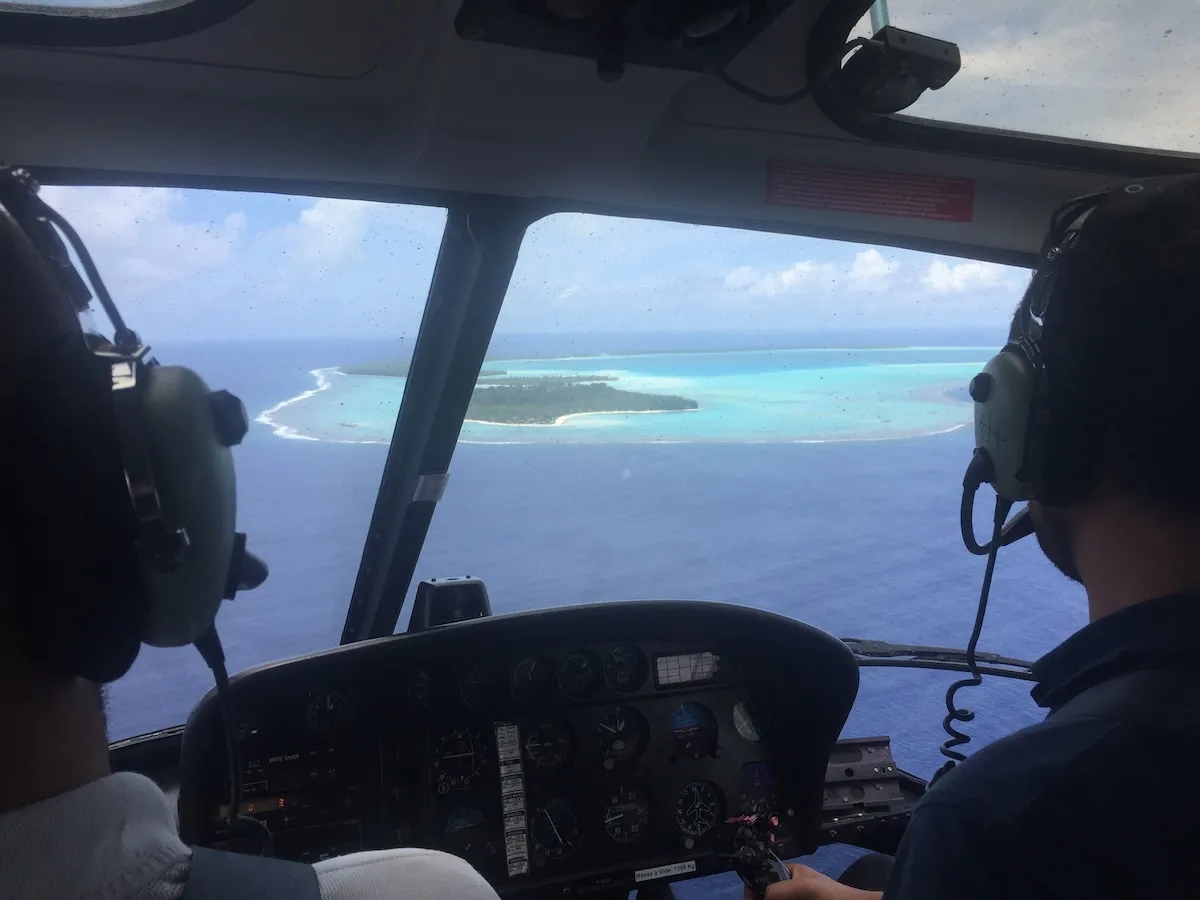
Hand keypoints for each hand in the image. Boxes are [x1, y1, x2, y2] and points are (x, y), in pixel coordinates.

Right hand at [743, 864, 882, 899]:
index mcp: (790, 873)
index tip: (748, 896)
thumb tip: (761, 897)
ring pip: (774, 899)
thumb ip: (779, 888)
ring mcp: (795, 899)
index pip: (763, 875)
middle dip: (760, 898)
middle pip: (766, 893)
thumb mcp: (803, 885)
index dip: (753, 885)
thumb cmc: (831, 894)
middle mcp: (790, 888)